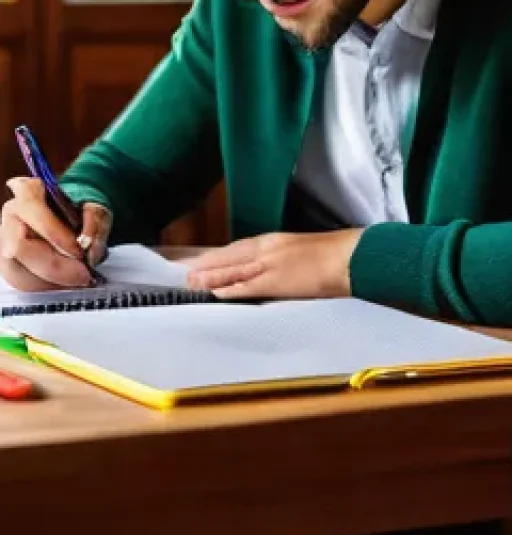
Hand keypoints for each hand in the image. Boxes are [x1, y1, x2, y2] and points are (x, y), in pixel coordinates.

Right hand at [0, 177, 111, 290]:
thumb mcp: (96, 209)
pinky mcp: (4, 261)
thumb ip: (95, 225)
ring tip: (73, 279)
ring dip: (49, 282)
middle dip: (53, 267)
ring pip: (16, 271)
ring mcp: (3, 238)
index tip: (78, 251)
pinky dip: (43, 287)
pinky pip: (18, 282)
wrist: (71, 221)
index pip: (31, 210)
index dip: (53, 233)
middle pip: (18, 247)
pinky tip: (60, 282)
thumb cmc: (79, 212)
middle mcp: (10, 213)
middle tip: (82, 275)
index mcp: (28, 190)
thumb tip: (89, 248)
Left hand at [182, 229, 363, 300]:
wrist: (353, 256)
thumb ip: (280, 259)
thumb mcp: (300, 252)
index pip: (236, 249)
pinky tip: (214, 293)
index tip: (195, 261)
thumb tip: (264, 269)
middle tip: (181, 271)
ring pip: (232, 270)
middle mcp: (266, 249)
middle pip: (228, 257)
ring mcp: (270, 264)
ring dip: (209, 276)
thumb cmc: (334, 255)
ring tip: (189, 281)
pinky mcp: (278, 280)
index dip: (214, 256)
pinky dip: (230, 289)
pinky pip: (248, 286)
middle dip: (204, 264)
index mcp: (272, 241)